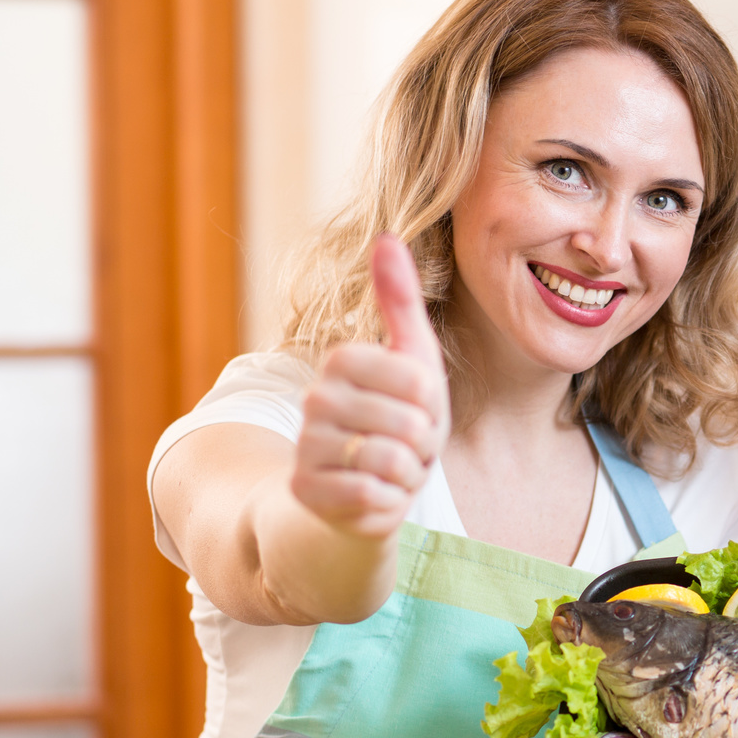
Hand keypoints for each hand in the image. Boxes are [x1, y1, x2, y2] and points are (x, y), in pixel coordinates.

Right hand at [291, 236, 451, 538]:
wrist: (364, 485)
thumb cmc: (397, 417)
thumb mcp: (412, 358)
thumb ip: (400, 300)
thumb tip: (387, 237)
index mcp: (341, 361)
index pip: (418, 380)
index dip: (431, 403)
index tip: (416, 408)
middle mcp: (314, 399)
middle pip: (409, 424)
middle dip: (422, 444)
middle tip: (405, 446)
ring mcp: (307, 447)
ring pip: (391, 461)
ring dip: (407, 472)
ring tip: (392, 467)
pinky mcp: (307, 491)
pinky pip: (375, 496)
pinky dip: (390, 500)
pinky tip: (376, 493)